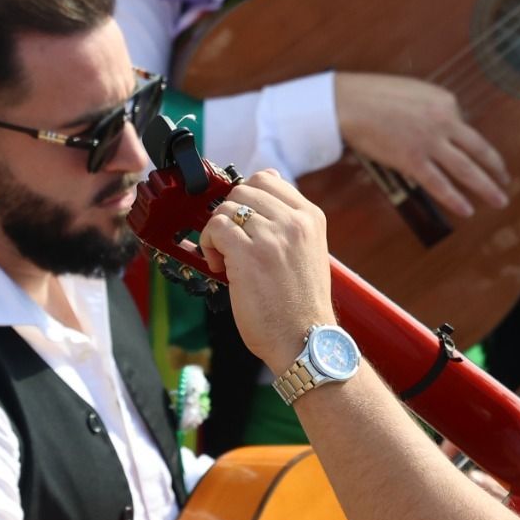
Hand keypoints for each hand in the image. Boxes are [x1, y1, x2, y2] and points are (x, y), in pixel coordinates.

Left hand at [202, 170, 334, 372]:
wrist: (305, 340)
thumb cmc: (301, 304)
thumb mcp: (308, 252)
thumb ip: (289, 223)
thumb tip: (262, 190)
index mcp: (311, 217)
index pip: (268, 179)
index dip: (246, 198)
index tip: (242, 222)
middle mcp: (294, 221)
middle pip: (243, 190)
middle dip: (229, 214)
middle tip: (231, 243)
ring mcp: (272, 236)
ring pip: (226, 207)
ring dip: (217, 231)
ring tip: (225, 257)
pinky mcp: (249, 254)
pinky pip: (215, 227)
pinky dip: (208, 244)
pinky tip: (218, 265)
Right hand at [334, 73, 508, 217]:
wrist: (348, 102)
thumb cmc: (374, 95)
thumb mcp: (414, 92)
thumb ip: (433, 109)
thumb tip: (443, 129)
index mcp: (446, 102)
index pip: (464, 127)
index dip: (463, 143)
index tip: (469, 154)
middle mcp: (445, 121)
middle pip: (479, 150)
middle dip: (496, 169)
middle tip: (506, 181)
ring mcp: (430, 142)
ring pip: (466, 170)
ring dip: (486, 188)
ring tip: (499, 200)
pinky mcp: (413, 160)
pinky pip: (440, 184)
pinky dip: (455, 199)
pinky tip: (467, 210)